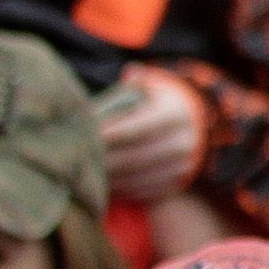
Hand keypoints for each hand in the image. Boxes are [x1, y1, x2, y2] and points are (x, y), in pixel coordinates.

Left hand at [93, 69, 204, 203]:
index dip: (106, 135)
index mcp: (174, 115)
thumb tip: (123, 78)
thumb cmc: (156, 103)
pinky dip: (121, 189)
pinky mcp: (177, 183)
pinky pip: (144, 191)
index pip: (134, 129)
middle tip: (74, 159)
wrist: (194, 123)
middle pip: (133, 156)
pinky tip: (102, 182)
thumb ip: (131, 85)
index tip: (80, 136)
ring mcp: (182, 165)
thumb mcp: (149, 88)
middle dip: (102, 159)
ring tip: (84, 172)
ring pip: (137, 177)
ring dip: (108, 177)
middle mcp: (183, 142)